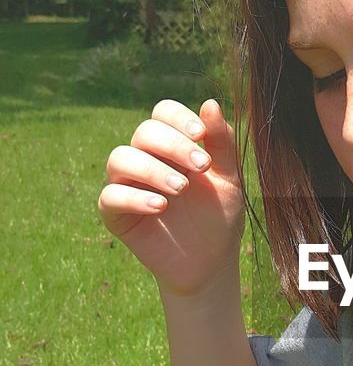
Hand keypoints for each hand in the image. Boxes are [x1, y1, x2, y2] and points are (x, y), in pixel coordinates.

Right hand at [98, 98, 244, 296]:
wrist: (211, 262)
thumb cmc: (219, 217)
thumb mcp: (229, 178)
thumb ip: (222, 143)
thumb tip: (210, 103)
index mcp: (172, 145)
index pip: (162, 113)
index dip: (178, 118)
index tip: (201, 135)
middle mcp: (146, 159)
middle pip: (143, 132)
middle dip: (173, 145)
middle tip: (201, 166)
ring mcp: (128, 185)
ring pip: (120, 158)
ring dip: (152, 169)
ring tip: (181, 189)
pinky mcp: (116, 214)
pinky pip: (110, 196)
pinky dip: (133, 198)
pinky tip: (160, 207)